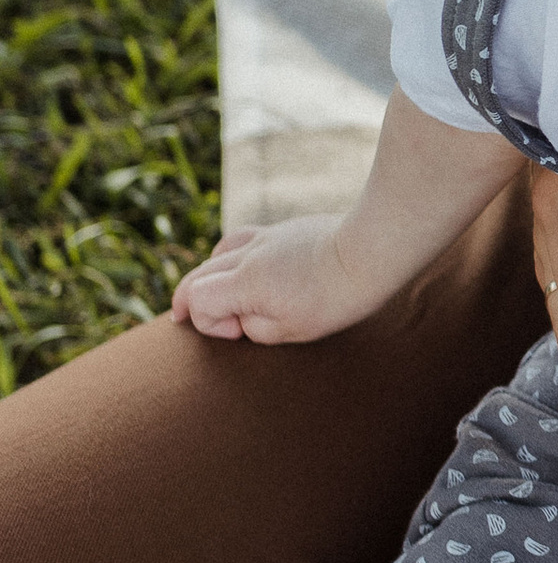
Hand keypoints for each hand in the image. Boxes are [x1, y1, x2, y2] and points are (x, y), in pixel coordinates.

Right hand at [173, 216, 378, 345]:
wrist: (372, 250)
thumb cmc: (338, 296)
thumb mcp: (294, 329)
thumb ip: (257, 327)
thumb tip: (243, 318)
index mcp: (247, 281)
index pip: (198, 299)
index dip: (208, 322)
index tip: (237, 333)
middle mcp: (249, 254)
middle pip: (200, 274)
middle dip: (189, 299)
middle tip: (181, 318)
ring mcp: (268, 237)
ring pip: (219, 253)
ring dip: (209, 275)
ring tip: (210, 291)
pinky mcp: (286, 229)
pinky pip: (245, 239)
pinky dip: (232, 257)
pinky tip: (241, 266)